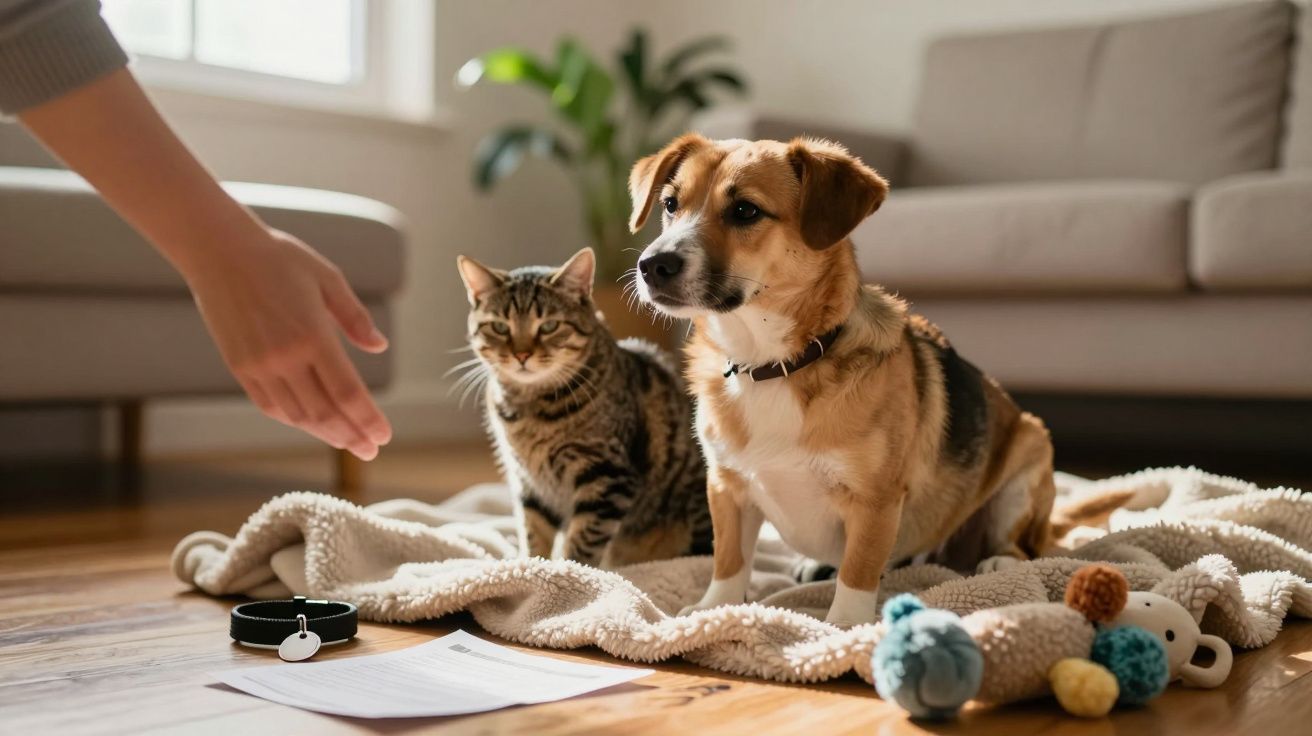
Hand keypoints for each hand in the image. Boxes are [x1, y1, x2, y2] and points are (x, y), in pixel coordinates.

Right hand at [181, 225, 391, 459]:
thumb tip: (379, 346)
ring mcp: (258, 365)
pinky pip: (271, 405)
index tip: (384, 436)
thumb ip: (355, 317)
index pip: (347, 393)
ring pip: (296, 415)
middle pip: (324, 413)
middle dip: (351, 436)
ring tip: (347, 442)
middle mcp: (285, 357)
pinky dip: (294, 420)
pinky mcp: (239, 367)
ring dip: (324, 433)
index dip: (368, 419)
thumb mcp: (327, 278)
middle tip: (371, 450)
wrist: (218, 251)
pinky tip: (311, 424)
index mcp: (312, 336)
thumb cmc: (279, 258)